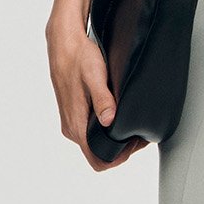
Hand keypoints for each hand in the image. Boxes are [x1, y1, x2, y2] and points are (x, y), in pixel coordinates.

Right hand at [46, 10, 147, 170]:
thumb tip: (109, 121)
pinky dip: (107, 131)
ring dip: (115, 140)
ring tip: (132, 125)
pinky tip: (118, 117)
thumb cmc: (79, 57)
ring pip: (95, 144)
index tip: (135, 143)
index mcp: (76, 124)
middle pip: (98, 154)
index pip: (98, 161)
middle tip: (139, 134)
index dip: (119, 158)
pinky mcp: (74, 114)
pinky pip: (91, 133)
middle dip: (121, 150)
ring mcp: (72, 122)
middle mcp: (72, 128)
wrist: (64, 43)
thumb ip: (103, 100)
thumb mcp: (95, 76)